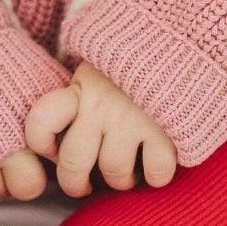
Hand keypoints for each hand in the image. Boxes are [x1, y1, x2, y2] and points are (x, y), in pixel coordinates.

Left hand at [25, 60, 177, 197]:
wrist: (185, 40)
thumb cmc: (138, 60)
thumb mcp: (99, 66)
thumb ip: (81, 93)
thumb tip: (60, 132)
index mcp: (81, 88)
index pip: (41, 120)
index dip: (41, 143)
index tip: (54, 149)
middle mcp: (101, 106)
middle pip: (73, 164)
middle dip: (76, 184)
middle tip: (85, 185)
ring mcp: (133, 120)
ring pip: (115, 173)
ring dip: (122, 180)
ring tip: (129, 171)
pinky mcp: (167, 131)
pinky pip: (156, 173)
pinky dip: (158, 175)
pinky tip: (158, 163)